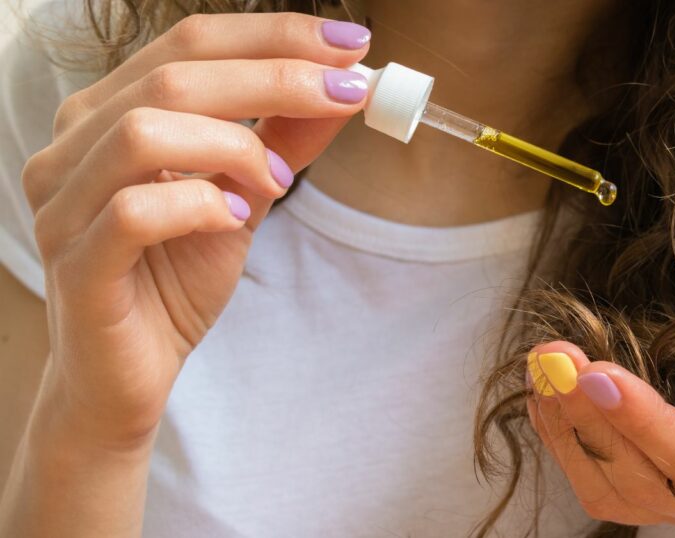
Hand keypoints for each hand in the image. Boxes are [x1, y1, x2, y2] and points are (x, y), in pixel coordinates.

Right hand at [21, 13, 369, 447]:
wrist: (131, 373)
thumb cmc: (176, 278)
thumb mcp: (242, 196)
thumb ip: (282, 142)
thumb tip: (342, 88)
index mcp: (109, 113)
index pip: (191, 43)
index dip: (274, 35)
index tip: (352, 43)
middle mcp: (73, 145)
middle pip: (173, 75)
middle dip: (276, 76)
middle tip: (347, 93)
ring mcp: (62, 203)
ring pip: (144, 131)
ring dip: (233, 146)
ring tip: (276, 182)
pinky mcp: (74, 263)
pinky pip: (134, 212)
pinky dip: (198, 206)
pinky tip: (232, 219)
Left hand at [524, 341, 674, 534]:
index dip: (643, 422)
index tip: (597, 373)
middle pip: (638, 478)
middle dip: (587, 416)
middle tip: (552, 354)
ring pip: (604, 488)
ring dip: (563, 426)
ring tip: (542, 366)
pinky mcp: (643, 495)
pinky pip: (590, 481)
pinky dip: (559, 437)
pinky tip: (544, 392)